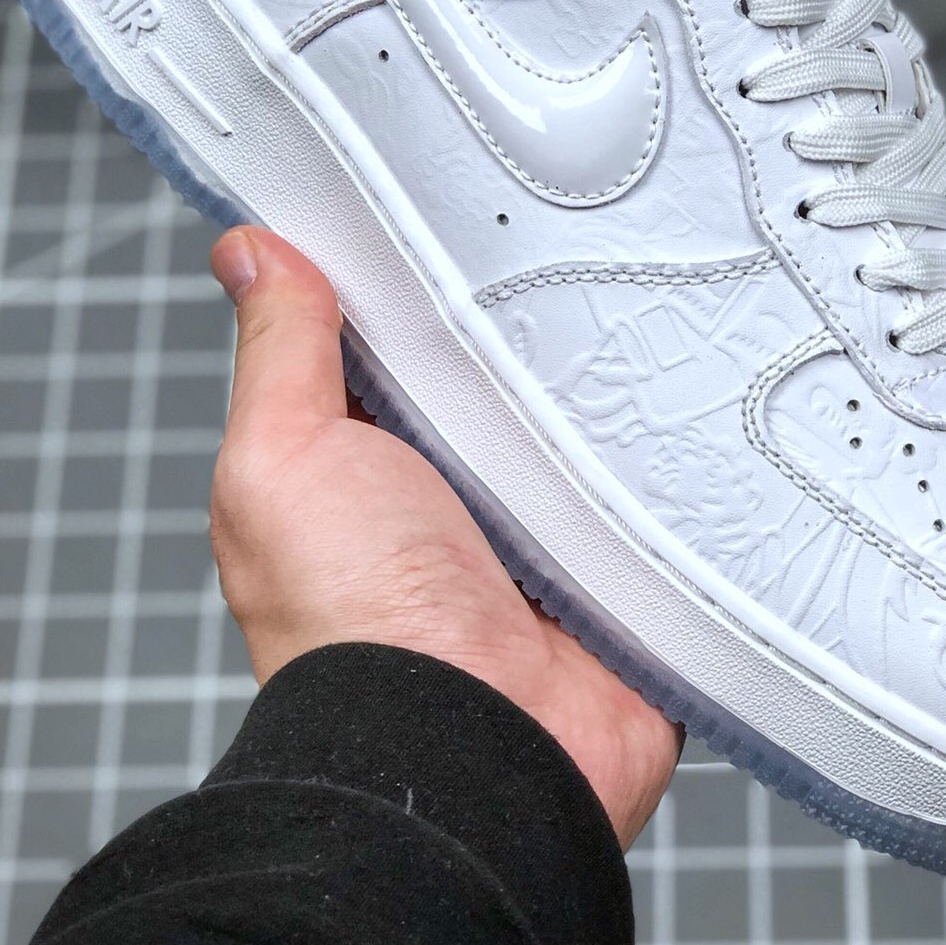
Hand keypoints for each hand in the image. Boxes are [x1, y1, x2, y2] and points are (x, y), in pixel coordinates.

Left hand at [208, 226, 682, 846]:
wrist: (478, 749)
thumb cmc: (352, 616)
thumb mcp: (283, 458)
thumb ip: (279, 355)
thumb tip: (247, 250)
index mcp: (369, 463)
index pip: (398, 340)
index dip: (416, 274)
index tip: (451, 195)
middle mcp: (457, 496)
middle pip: (503, 373)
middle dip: (531, 316)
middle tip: (572, 232)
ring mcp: (546, 534)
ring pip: (588, 422)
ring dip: (611, 382)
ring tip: (649, 294)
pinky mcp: (623, 569)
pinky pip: (659, 489)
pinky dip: (673, 451)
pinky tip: (697, 389)